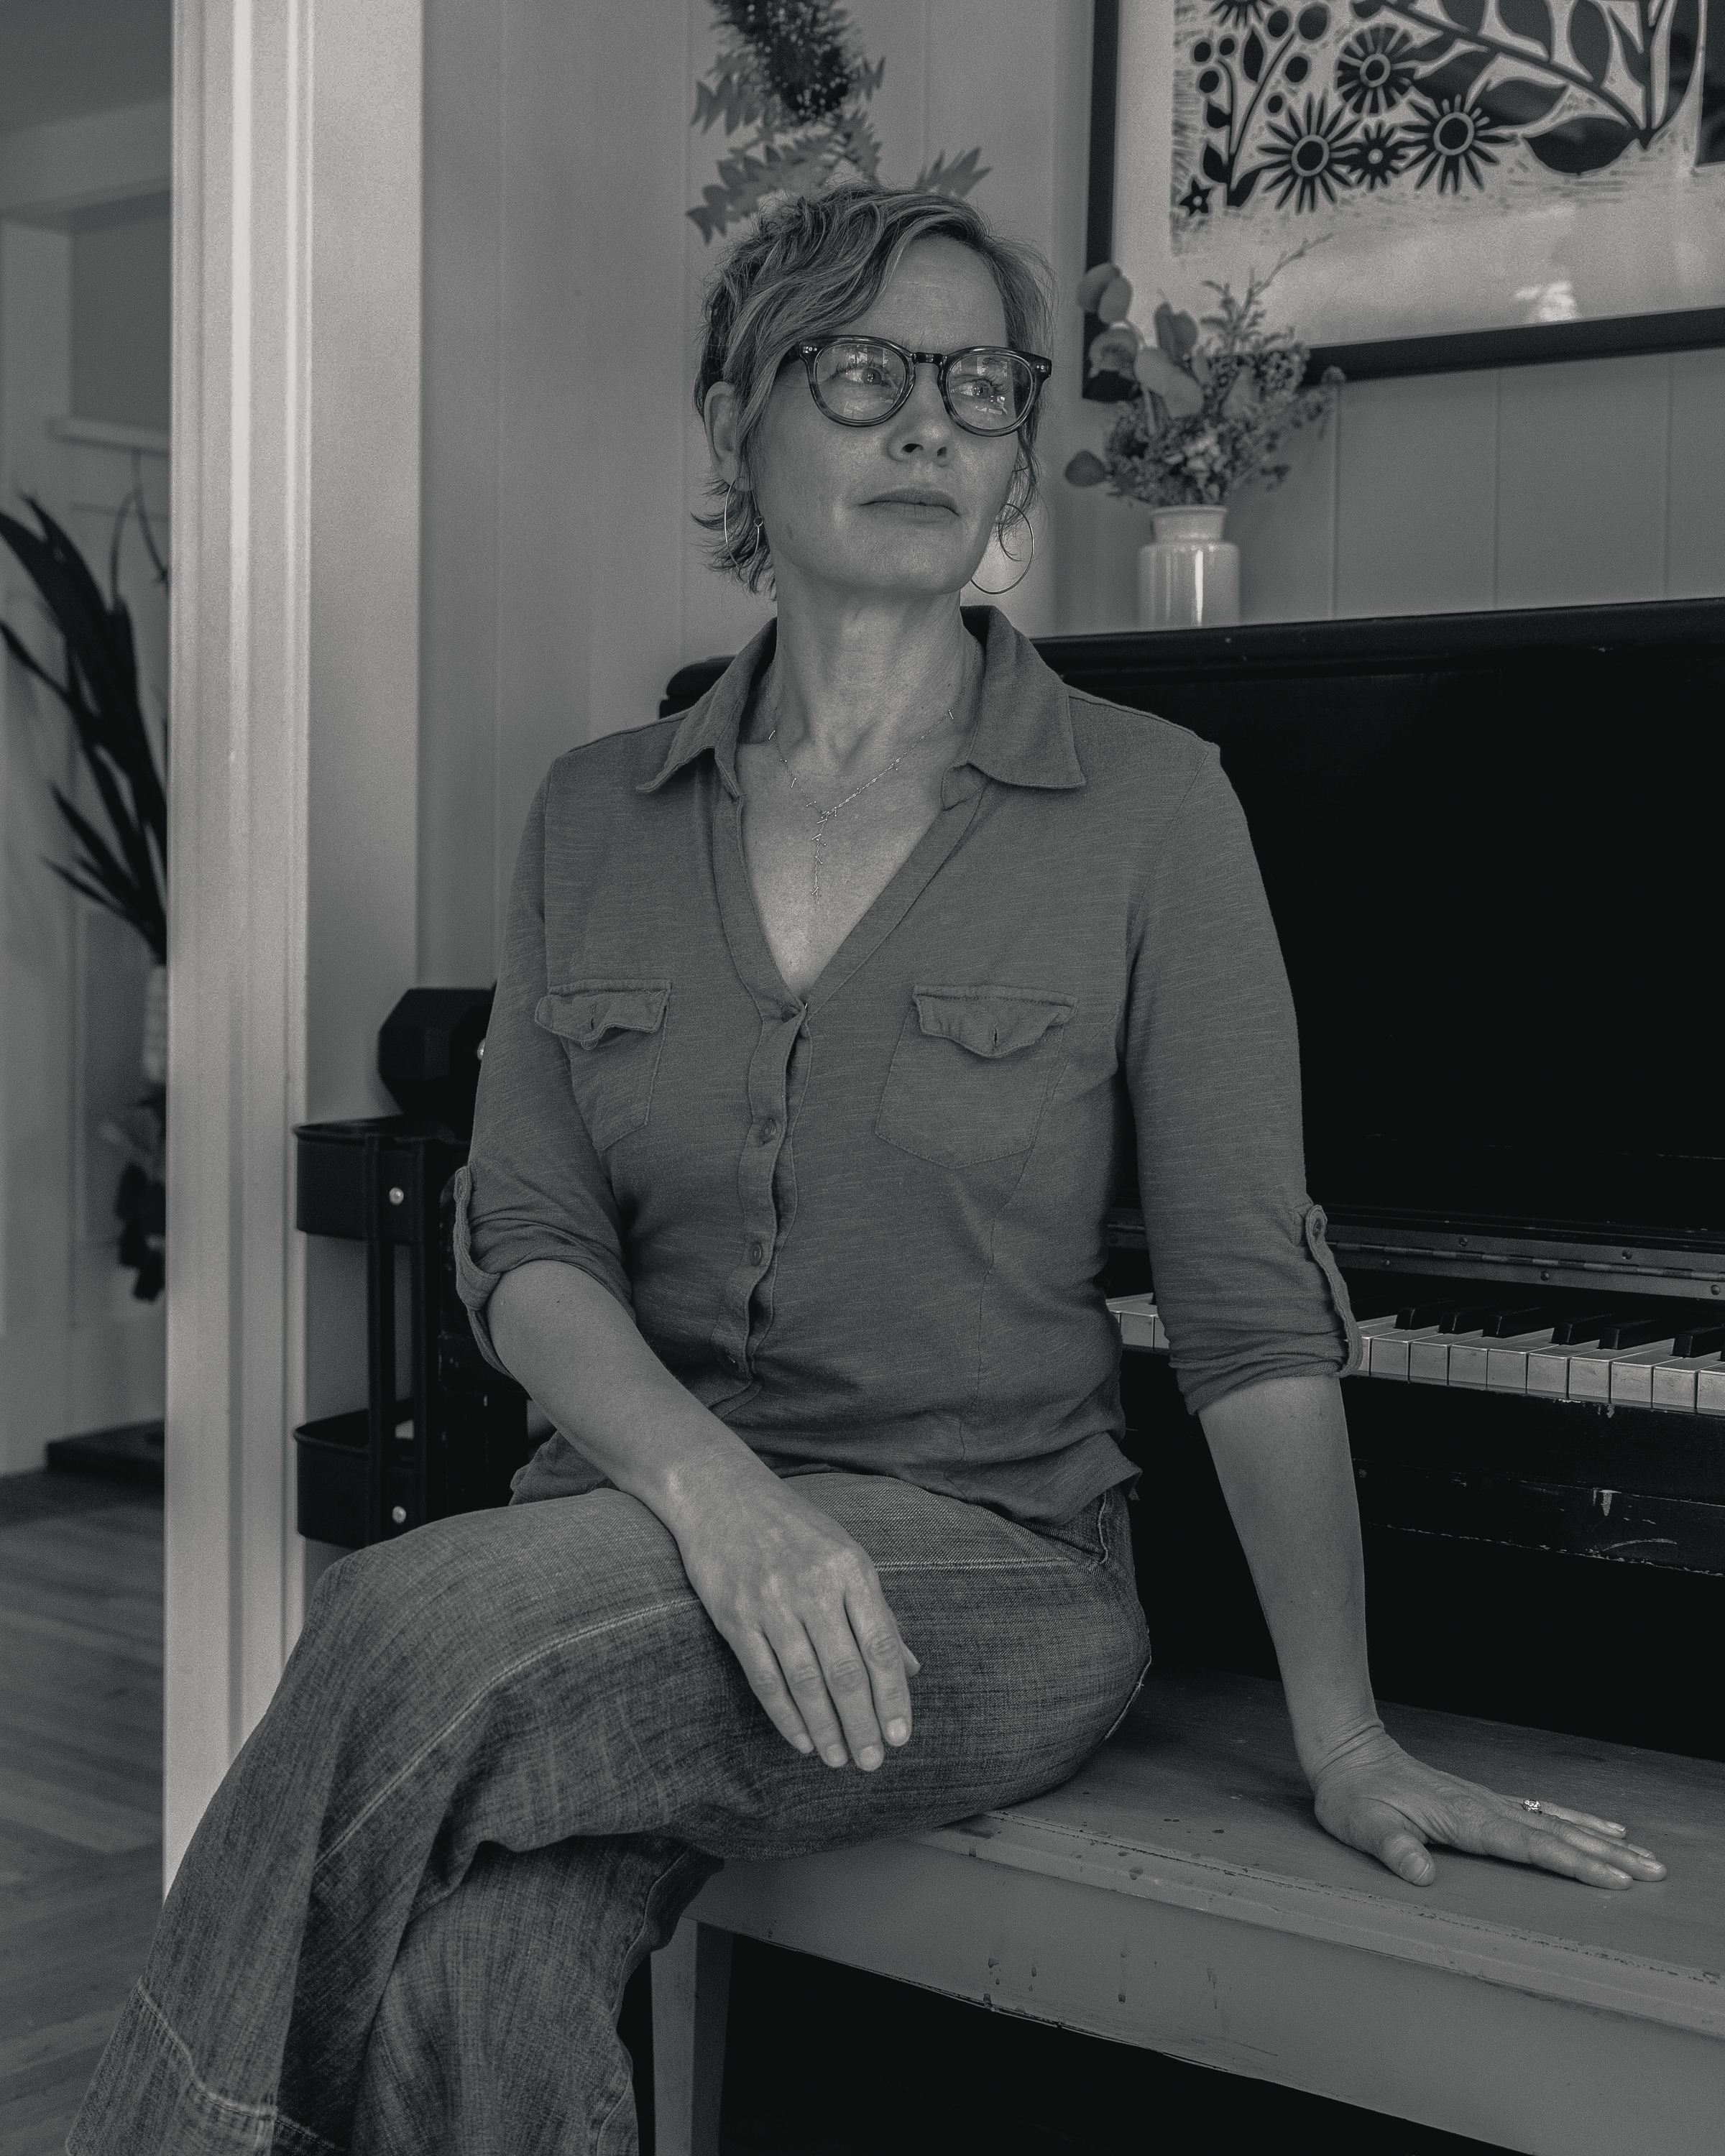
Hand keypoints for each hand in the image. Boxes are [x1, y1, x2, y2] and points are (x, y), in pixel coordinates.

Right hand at [671, 1460, 919, 1772]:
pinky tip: (801, 1740)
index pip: (880, 1644)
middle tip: (872, 1763)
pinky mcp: (734, 1615)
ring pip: (806, 1680)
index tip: (902, 1737)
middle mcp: (814, 1585)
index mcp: (850, 1568)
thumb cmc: (793, 1528)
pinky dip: (785, 1714)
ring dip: (826, 1728)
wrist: (721, 1493)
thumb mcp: (845, 1555)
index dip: (893, 1696)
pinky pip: (764, 1676)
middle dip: (863, 1724)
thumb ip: (877, 1613)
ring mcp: (771, 1601)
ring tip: (839, 1760)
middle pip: (846, 1671)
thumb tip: (911, 1667)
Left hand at [1311, 1729, 1666, 1889]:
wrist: (1348, 1754)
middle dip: (1605, 1855)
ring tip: (1642, 1855)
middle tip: (1652, 1872)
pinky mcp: (1483, 1802)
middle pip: (1556, 1834)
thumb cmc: (1353, 1794)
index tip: (1612, 1878)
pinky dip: (1574, 1821)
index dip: (1571, 1864)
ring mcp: (1487, 1802)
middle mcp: (1484, 1807)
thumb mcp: (1362, 1825)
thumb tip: (1421, 1873)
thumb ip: (1392, 1849)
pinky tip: (1597, 1828)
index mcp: (1464, 1818)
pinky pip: (1540, 1813)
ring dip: (1599, 1839)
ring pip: (1554, 1822)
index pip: (1528, 1845)